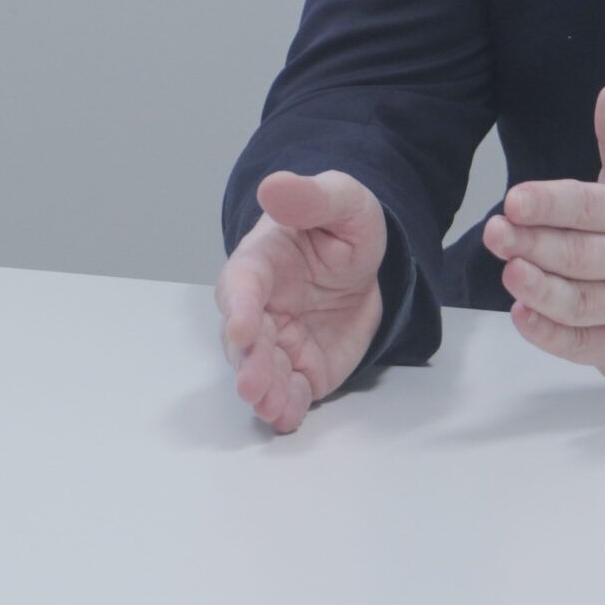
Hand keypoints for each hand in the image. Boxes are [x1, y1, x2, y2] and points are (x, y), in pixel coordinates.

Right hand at [214, 170, 385, 433]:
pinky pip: (290, 392)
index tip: (240, 326)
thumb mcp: (341, 199)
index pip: (241, 283)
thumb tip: (274, 185)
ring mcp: (279, 341)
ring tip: (270, 407)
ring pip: (261, 371)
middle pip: (244, 339)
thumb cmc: (340, 223)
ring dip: (263, 391)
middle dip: (247, 363)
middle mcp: (260, 307)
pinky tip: (287, 419)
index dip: (238, 306)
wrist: (365, 259)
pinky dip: (286, 408)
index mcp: (261, 261)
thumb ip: (310, 197)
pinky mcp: (302, 367)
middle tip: (253, 385)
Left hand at [480, 82, 604, 394]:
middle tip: (495, 233)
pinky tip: (522, 315)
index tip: (514, 201)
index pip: (593, 208)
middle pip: (581, 255)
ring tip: (509, 272)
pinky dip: (548, 334)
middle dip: (535, 244)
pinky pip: (581, 344)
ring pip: (580, 302)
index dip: (552, 204)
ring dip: (540, 289)